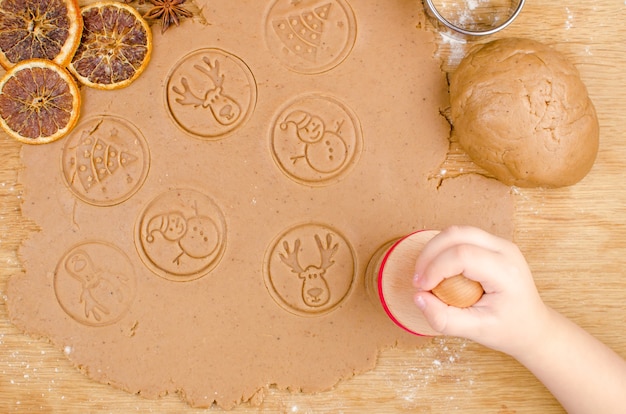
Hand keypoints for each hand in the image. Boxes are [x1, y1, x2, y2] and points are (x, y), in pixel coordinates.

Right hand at [413, 226, 549, 357]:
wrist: (532, 327)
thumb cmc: (510, 330)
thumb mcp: (476, 332)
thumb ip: (443, 318)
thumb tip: (418, 297)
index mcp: (507, 272)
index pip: (462, 255)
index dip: (435, 268)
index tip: (422, 288)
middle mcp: (505, 251)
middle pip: (457, 234)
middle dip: (429, 253)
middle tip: (418, 279)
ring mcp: (500, 244)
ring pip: (456, 231)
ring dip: (434, 250)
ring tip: (425, 275)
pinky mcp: (492, 244)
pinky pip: (460, 237)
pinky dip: (442, 250)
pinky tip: (437, 270)